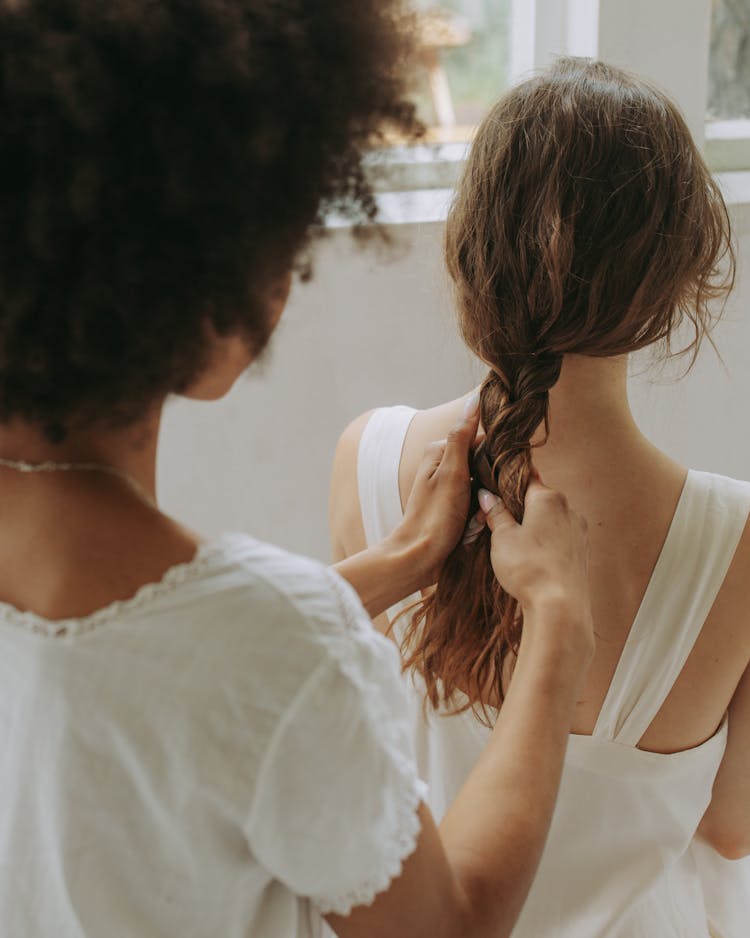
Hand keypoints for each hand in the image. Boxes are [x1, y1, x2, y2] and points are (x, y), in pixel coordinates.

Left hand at [387, 393, 480, 588]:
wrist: (419, 557)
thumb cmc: (434, 515)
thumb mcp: (452, 472)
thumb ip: (463, 436)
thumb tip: (475, 398)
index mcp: (440, 452)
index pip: (481, 441)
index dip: (495, 456)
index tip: (499, 474)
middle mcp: (444, 467)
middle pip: (484, 464)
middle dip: (490, 483)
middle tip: (480, 504)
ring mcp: (450, 488)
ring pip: (484, 486)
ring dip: (486, 503)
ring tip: (474, 519)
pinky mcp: (455, 508)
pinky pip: (479, 505)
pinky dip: (480, 515)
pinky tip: (474, 527)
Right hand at [479, 480, 593, 659]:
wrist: (560, 606)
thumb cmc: (528, 568)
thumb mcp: (502, 537)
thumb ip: (496, 512)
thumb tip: (487, 495)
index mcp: (548, 498)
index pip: (525, 477)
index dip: (507, 483)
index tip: (494, 491)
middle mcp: (568, 509)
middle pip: (539, 499)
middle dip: (519, 507)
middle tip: (498, 523)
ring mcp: (578, 530)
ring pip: (550, 519)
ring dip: (534, 526)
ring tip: (515, 545)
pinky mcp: (582, 551)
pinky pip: (560, 537)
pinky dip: (546, 542)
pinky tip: (533, 558)